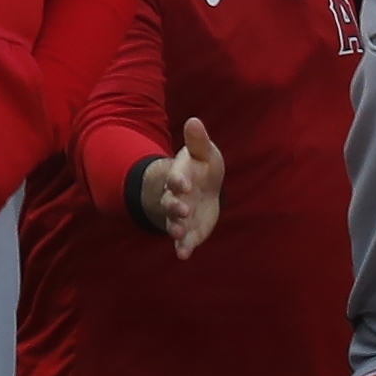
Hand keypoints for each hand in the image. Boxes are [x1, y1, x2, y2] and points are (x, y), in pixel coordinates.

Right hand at [145, 116, 225, 257]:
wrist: (199, 191)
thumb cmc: (202, 169)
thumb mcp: (204, 153)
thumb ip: (198, 141)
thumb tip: (194, 120)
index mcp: (180, 176)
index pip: (176, 178)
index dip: (178, 181)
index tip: (183, 185)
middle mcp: (176, 197)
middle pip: (171, 202)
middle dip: (175, 206)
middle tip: (182, 210)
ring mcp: (180, 216)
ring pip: (173, 223)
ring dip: (174, 228)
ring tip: (178, 235)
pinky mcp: (188, 231)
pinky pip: (183, 241)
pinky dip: (182, 247)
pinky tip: (183, 255)